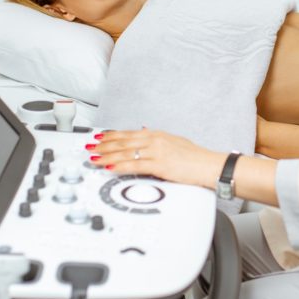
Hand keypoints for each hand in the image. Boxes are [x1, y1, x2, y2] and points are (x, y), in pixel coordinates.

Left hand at [91, 129, 223, 188]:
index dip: (111, 136)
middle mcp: (154, 140)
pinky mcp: (159, 165)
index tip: (98, 138)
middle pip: (123, 142)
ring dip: (107, 156)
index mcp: (156, 134)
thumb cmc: (195, 157)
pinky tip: (110, 167)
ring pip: (125, 153)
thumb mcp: (174, 142)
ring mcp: (156, 151)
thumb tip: (144, 130)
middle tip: (90, 148)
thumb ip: (157, 138)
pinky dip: (120, 166)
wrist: (208, 165)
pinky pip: (135, 165)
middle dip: (104, 145)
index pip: (128, 134)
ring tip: (94, 158)